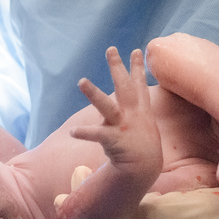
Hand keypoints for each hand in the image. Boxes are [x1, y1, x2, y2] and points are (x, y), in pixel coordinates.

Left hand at [70, 47, 161, 182]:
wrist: (144, 169)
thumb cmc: (141, 146)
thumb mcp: (143, 124)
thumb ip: (135, 111)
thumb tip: (128, 103)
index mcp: (140, 110)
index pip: (139, 85)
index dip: (137, 67)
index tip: (137, 50)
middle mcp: (132, 114)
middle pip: (124, 86)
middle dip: (117, 67)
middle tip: (110, 49)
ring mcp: (122, 126)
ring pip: (107, 105)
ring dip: (93, 93)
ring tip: (81, 81)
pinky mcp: (113, 140)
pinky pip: (96, 135)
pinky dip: (85, 133)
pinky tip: (73, 131)